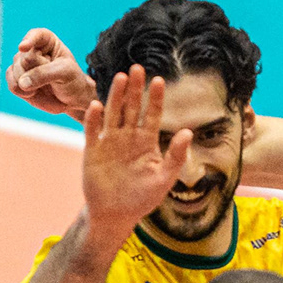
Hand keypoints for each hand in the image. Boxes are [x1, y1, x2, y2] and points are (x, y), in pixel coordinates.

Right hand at [8, 28, 97, 118]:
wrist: (72, 98)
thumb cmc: (72, 80)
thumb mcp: (65, 73)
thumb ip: (44, 74)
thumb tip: (21, 83)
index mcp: (46, 40)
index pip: (35, 35)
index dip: (29, 41)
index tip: (23, 48)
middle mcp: (31, 50)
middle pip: (24, 59)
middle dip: (37, 73)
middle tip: (54, 78)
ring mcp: (21, 64)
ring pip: (16, 72)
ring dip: (30, 84)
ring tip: (46, 85)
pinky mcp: (16, 79)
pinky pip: (12, 85)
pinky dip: (22, 92)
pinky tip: (34, 93)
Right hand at [82, 66, 192, 239]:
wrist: (116, 215)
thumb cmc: (143, 198)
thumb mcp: (164, 178)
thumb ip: (176, 155)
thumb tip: (189, 132)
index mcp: (147, 142)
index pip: (153, 115)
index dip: (155, 98)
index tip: (159, 80)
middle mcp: (128, 138)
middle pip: (132, 108)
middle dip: (135, 89)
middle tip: (138, 67)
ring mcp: (110, 142)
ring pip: (113, 114)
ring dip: (116, 96)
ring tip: (121, 77)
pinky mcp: (93, 151)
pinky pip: (93, 131)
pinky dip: (94, 119)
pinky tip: (98, 105)